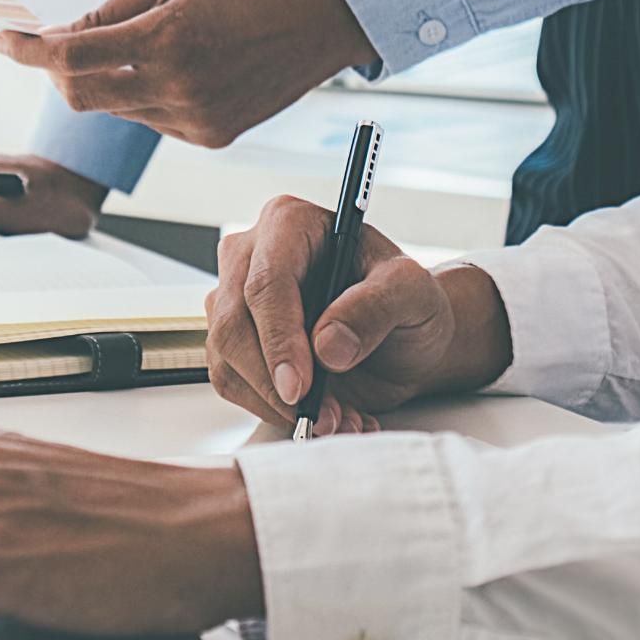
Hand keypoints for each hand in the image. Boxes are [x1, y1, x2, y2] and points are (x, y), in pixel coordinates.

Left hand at [0, 0, 376, 148]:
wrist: (319, 21)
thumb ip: (111, 8)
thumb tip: (64, 32)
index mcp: (167, 39)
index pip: (72, 54)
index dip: (28, 50)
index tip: (6, 40)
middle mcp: (179, 87)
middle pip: (80, 96)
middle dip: (56, 72)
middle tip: (49, 47)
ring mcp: (195, 119)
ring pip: (114, 111)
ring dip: (102, 83)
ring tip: (125, 50)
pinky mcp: (209, 137)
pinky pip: (149, 122)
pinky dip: (139, 98)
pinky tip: (165, 71)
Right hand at [205, 196, 510, 434]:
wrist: (402, 337)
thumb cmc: (405, 301)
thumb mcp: (413, 292)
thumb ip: (377, 306)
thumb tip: (328, 344)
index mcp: (291, 223)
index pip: (266, 281)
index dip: (279, 337)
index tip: (300, 386)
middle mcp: (252, 255)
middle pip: (234, 325)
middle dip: (276, 383)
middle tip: (320, 414)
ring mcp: (234, 298)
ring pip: (226, 360)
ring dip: (278, 405)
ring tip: (336, 416)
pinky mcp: (233, 341)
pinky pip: (232, 383)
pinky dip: (273, 412)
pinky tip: (319, 414)